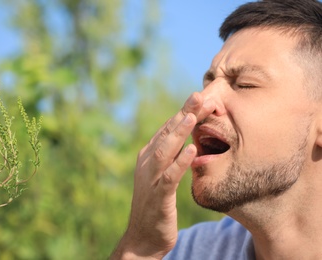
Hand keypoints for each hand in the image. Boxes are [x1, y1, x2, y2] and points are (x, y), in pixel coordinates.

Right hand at [111, 92, 215, 258]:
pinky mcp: (157, 196)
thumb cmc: (156, 203)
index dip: (184, 112)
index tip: (202, 97)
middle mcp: (147, 163)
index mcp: (150, 156)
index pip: (168, 129)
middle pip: (166, 134)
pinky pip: (169, 177)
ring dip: (178, 133)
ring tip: (192, 116)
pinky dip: (180, 163)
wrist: (143, 237)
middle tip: (199, 95)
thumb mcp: (162, 175)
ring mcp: (150, 179)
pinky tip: (192, 151)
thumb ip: (171, 156)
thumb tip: (187, 137)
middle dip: (183, 114)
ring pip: (164, 151)